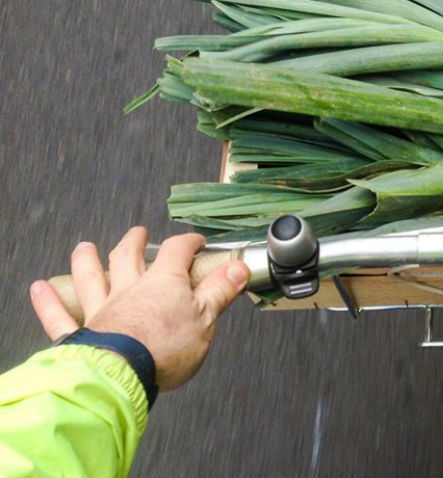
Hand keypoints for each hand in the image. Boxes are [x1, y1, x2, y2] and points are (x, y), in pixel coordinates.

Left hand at [28, 227, 250, 390]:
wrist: (123, 374)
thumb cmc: (166, 348)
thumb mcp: (206, 318)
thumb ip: (220, 291)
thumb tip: (238, 267)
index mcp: (164, 282)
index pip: (177, 251)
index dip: (188, 243)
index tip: (196, 243)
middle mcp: (129, 288)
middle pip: (128, 256)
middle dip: (134, 242)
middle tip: (137, 233)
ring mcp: (101, 309)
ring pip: (91, 277)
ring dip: (86, 260)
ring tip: (84, 248)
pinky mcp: (80, 333)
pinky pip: (59, 316)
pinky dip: (48, 302)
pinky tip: (39, 289)